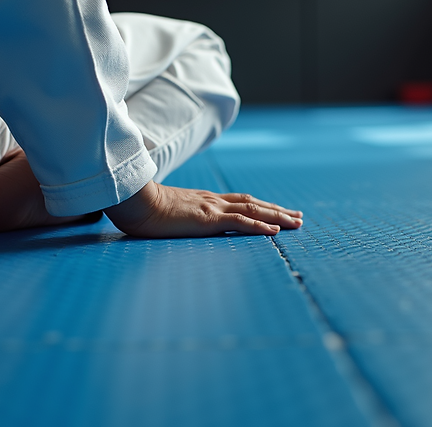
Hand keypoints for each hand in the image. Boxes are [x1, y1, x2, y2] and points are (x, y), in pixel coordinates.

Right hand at [105, 181, 302, 237]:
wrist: (133, 201)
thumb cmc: (142, 208)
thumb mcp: (165, 213)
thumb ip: (177, 216)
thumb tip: (178, 224)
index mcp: (203, 200)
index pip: (240, 201)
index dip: (261, 207)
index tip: (277, 212)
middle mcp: (212, 200)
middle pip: (253, 203)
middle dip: (278, 210)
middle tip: (298, 217)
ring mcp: (211, 208)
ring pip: (254, 210)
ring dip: (277, 216)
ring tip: (296, 223)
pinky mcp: (207, 219)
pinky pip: (240, 222)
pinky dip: (260, 226)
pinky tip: (275, 231)